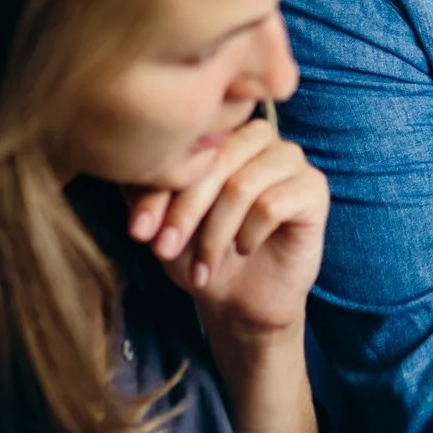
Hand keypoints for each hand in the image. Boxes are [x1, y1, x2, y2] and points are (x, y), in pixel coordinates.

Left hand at [125, 118, 327, 338]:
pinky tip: (243, 250)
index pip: (186, 149)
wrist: (240, 301)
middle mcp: (258, 137)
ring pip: (242, 186)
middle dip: (183, 212)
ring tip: (201, 267)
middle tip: (163, 251)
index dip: (159, 190)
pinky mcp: (314, 189)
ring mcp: (290, 159)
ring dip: (214, 234)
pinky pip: (273, 203)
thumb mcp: (162, 222)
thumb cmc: (199, 253)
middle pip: (215, 163)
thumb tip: (119, 164)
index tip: (138, 232)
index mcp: (221, 131)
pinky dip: (249, 234)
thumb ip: (143, 190)